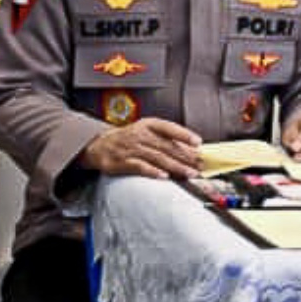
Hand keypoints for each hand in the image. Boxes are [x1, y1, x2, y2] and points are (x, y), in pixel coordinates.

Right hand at [81, 118, 202, 178]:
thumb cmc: (130, 138)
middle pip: (167, 146)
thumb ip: (168, 138)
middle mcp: (140, 135)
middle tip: (201, 164)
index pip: (169, 128)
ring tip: (190, 173)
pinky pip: (139, 167)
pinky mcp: (122, 162)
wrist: (99, 145)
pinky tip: (164, 176)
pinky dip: (153, 171)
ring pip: (157, 158)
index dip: (184, 134)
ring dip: (176, 166)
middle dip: (186, 156)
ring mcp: (130, 149)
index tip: (198, 142)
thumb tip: (193, 148)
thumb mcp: (147, 131)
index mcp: (148, 125)